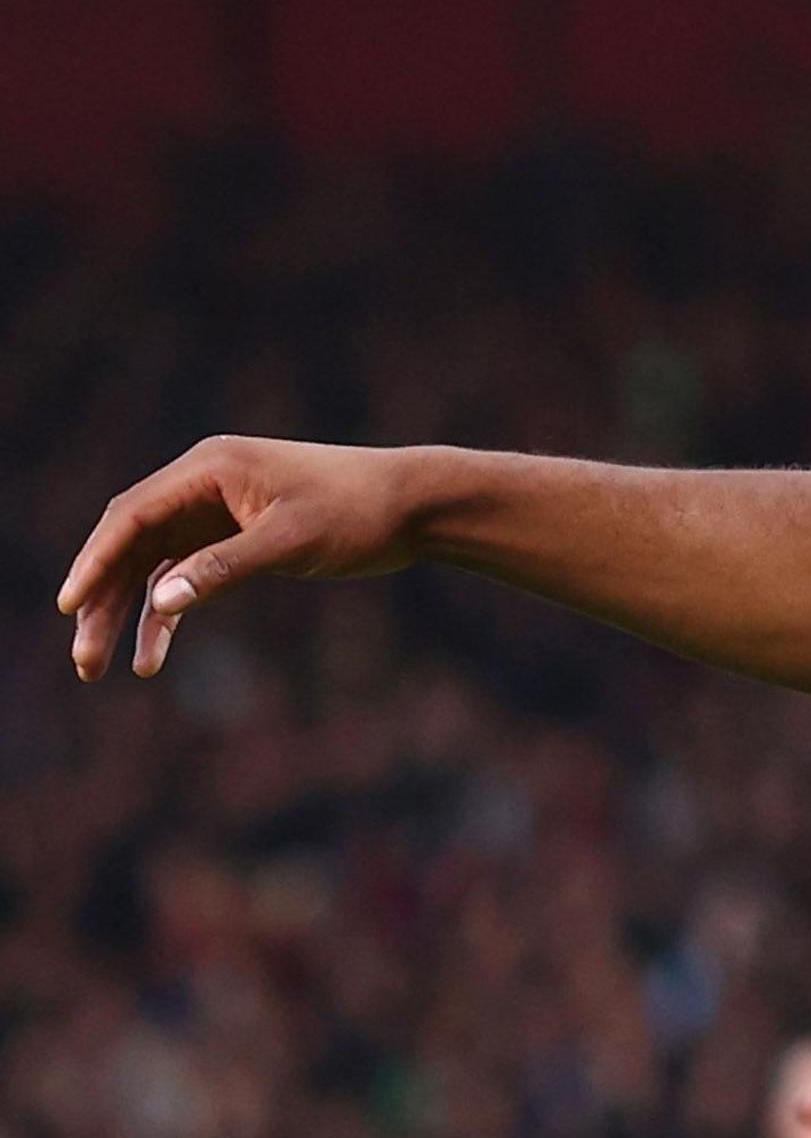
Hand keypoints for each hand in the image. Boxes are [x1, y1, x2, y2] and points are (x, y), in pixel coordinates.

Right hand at [60, 437, 438, 681]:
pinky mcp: (235, 537)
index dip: (94, 561)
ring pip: (151, 566)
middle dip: (101, 601)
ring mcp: (216, 511)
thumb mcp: (292, 541)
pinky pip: (185, 577)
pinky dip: (168, 615)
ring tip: (101, 669)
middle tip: (83, 660)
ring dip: (126, 615)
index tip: (68, 606)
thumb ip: (225, 567)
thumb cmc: (358, 512)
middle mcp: (203, 484)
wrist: (415, 505)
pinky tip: (153, 658)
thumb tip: (160, 599)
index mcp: (209, 468)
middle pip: (130, 544)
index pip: (131, 515)